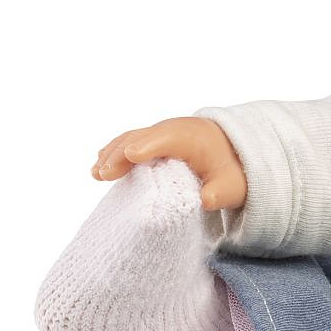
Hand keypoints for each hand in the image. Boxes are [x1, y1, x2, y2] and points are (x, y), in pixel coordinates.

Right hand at [91, 117, 247, 212]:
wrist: (231, 150)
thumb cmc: (230, 169)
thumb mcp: (233, 186)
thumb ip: (221, 193)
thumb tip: (207, 200)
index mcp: (193, 138)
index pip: (169, 138)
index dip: (150, 145)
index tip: (132, 155)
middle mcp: (172, 130)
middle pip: (142, 137)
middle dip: (122, 153)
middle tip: (104, 174)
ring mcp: (159, 133)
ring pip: (131, 138)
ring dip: (112, 153)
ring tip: (97, 173)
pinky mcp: (151, 140)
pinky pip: (129, 142)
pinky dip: (114, 152)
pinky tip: (100, 166)